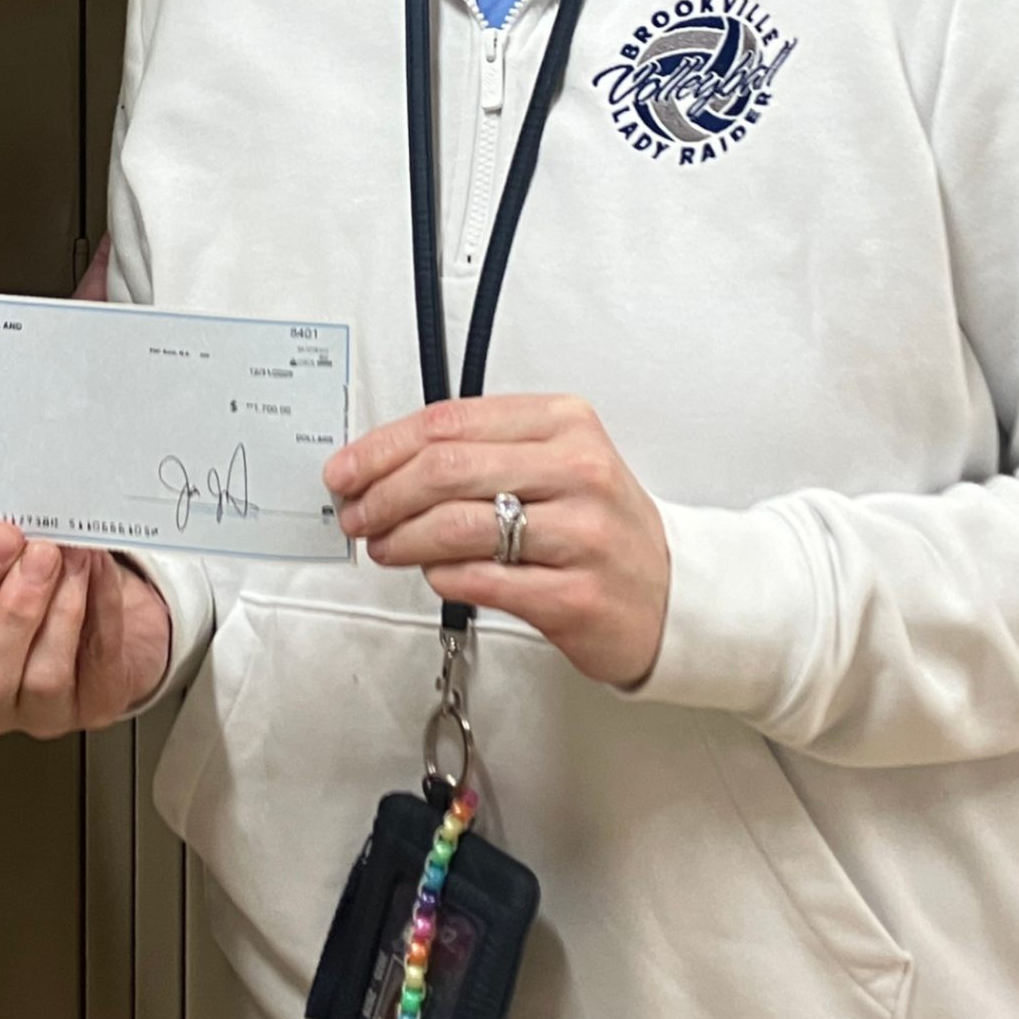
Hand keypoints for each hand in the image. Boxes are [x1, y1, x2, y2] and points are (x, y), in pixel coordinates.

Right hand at [0, 522, 172, 737]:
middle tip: (41, 554)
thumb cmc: (49, 597)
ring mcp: (44, 713)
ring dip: (63, 606)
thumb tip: (13, 520)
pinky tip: (99, 573)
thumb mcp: (10, 573)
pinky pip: (100, 662)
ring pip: (45, 677)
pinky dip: (103, 608)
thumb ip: (2, 555)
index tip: (0, 536)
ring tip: (76, 557)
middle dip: (15, 607)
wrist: (116, 626)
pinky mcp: (97, 706)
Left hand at [326, 395, 671, 688]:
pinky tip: (431, 571)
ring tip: (383, 545)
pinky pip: (482, 579)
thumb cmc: (599, 524)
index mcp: (565, 424)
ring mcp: (581, 535)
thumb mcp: (555, 462)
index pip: (449, 422)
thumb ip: (481, 452)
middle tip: (355, 512)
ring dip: (401, 538)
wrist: (671, 594)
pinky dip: (440, 575)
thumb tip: (384, 462)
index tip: (347, 469)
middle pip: (446, 469)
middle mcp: (578, 472)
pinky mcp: (575, 596)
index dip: (382, 447)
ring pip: (457, 525)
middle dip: (382, 493)